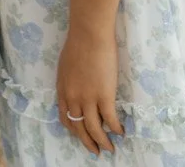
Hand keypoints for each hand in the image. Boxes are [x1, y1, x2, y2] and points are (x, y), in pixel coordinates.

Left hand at [56, 23, 121, 154]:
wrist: (89, 34)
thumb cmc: (78, 43)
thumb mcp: (65, 66)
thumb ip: (69, 81)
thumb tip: (76, 88)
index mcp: (63, 90)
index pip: (66, 118)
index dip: (74, 130)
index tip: (81, 135)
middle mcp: (73, 98)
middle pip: (79, 127)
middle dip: (87, 142)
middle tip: (95, 150)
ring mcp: (88, 98)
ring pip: (94, 129)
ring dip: (102, 142)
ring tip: (109, 148)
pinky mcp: (104, 96)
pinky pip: (110, 120)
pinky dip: (116, 129)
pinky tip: (121, 132)